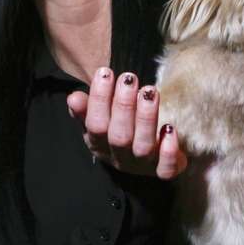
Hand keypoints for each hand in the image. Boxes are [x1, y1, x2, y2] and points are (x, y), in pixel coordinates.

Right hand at [67, 67, 186, 179]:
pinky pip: (165, 169)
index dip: (99, 100)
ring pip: (143, 147)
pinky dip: (168, 151)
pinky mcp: (164, 171)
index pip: (95, 125)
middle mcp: (119, 158)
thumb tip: (73, 97)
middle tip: (129, 78)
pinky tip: (170, 128)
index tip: (105, 73)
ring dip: (146, 118)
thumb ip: (87, 108)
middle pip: (119, 137)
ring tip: (150, 92)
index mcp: (99, 145)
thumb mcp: (101, 119)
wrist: (148, 157)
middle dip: (123, 106)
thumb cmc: (121, 129)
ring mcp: (141, 166)